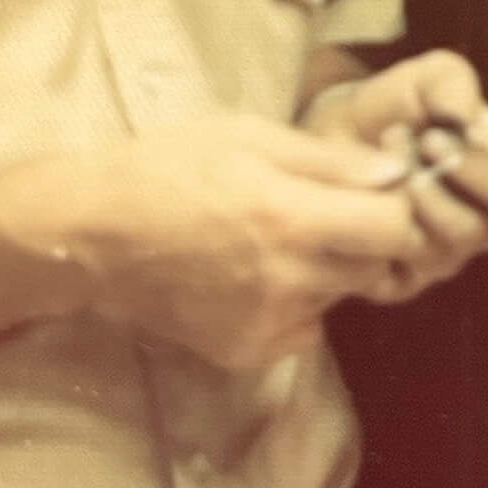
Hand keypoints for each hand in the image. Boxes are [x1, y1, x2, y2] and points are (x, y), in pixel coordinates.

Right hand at [51, 115, 427, 370]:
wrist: (90, 232)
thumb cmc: (167, 166)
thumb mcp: (247, 135)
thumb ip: (328, 159)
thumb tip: (398, 172)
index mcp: (290, 216)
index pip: (396, 227)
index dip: (395, 206)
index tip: (374, 192)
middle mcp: (286, 278)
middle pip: (376, 266)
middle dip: (366, 240)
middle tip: (326, 215)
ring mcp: (266, 323)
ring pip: (339, 297)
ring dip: (329, 271)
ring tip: (278, 242)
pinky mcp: (245, 352)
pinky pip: (304, 329)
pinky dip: (296, 305)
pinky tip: (255, 276)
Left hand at [304, 49, 487, 303]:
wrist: (330, 136)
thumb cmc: (391, 108)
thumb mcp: (423, 79)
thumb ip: (453, 84)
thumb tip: (467, 119)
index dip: (484, 168)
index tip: (435, 133)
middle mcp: (478, 225)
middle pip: (479, 230)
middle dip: (434, 184)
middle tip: (398, 142)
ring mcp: (438, 259)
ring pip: (435, 252)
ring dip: (400, 201)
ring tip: (373, 160)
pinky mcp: (395, 283)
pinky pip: (392, 273)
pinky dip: (371, 231)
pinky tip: (357, 198)